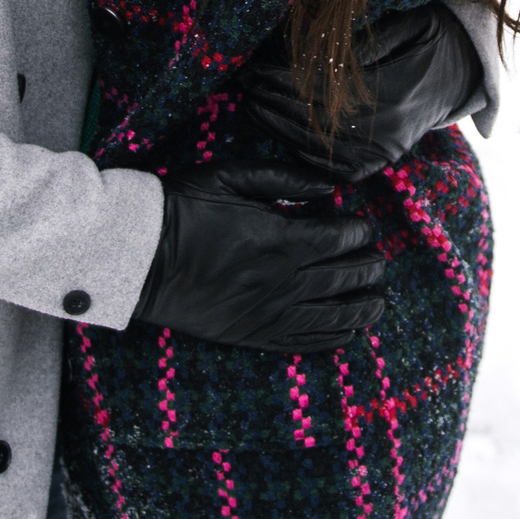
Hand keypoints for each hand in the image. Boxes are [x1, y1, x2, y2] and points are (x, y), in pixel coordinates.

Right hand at [129, 162, 386, 352]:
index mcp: (281, 239)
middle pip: (343, 278)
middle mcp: (283, 280)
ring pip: (332, 314)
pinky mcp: (253, 334)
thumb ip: (284, 179)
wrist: (139, 258)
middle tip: (379, 262)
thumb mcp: (230, 176)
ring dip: (362, 308)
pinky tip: (349, 335)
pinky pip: (304, 342)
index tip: (365, 228)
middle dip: (368, 269)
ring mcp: (269, 312)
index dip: (359, 233)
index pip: (338, 239)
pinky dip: (332, 339)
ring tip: (379, 302)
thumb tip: (328, 187)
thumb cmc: (182, 209)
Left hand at [242, 1, 487, 183]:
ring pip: (317, 145)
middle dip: (272, 100)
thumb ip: (367, 40)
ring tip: (250, 105)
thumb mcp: (409, 25)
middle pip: (312, 118)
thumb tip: (322, 48)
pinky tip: (277, 134)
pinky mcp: (379, 163)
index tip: (255, 66)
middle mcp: (387, 129)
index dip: (283, 79)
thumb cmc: (433, 40)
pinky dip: (302, 152)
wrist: (466, 74)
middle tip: (243, 83)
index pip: (321, 88)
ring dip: (277, 126)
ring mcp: (383, 152)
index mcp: (392, 90)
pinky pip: (333, 166)